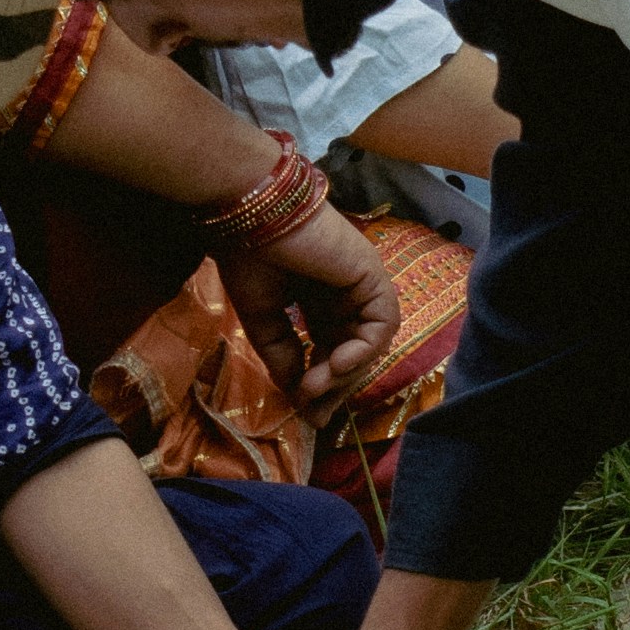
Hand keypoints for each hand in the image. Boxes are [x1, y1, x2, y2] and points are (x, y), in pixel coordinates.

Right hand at [219, 199, 400, 411]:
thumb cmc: (248, 256)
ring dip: (345, 373)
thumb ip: (283, 355)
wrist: (248, 216)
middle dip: (336, 388)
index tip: (305, 412)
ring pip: (370, 344)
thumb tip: (298, 394)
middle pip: (354, 353)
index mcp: (319, 301)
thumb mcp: (262, 319)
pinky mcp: (372, 276)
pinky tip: (334, 363)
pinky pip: (382, 324)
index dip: (322, 385)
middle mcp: (345, 295)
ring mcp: (362, 285)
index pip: (332, 351)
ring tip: (314, 386)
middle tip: (313, 412)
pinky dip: (363, 350)